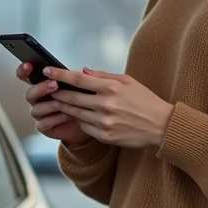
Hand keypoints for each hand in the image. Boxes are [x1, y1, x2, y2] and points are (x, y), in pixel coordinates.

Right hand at [16, 62, 89, 146]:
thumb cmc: (83, 104)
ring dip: (49, 105)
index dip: (24, 71)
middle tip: (54, 84)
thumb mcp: (84, 88)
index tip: (29, 65)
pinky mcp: (45, 127)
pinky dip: (55, 119)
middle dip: (41, 88)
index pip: (27, 76)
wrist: (88, 123)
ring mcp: (41, 113)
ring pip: (36, 109)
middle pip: (30, 93)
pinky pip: (43, 123)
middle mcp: (39, 99)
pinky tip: (66, 114)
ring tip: (61, 102)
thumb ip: (83, 78)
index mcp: (43, 85)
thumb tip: (85, 70)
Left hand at [44, 67, 174, 148]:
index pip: (78, 79)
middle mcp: (105, 105)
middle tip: (48, 88)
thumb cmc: (144, 100)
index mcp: (111, 88)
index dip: (60, 74)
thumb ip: (103, 76)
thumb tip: (82, 71)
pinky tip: (79, 115)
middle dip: (57, 92)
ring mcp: (104, 122)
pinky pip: (84, 127)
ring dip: (64, 106)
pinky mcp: (105, 136)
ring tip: (58, 101)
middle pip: (71, 97)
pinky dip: (80, 120)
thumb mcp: (127, 81)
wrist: (161, 125)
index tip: (47, 70)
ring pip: (75, 113)